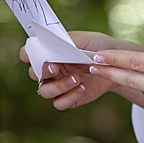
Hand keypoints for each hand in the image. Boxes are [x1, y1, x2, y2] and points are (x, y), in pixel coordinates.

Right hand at [19, 31, 143, 110]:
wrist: (116, 63)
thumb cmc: (97, 47)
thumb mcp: (84, 39)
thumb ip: (67, 41)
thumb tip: (52, 44)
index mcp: (50, 53)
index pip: (29, 54)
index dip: (28, 54)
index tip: (35, 54)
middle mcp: (51, 70)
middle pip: (35, 74)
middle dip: (42, 70)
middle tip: (55, 66)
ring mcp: (59, 85)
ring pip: (45, 91)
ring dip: (58, 86)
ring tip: (77, 78)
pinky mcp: (69, 98)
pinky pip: (59, 103)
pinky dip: (68, 97)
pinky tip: (82, 87)